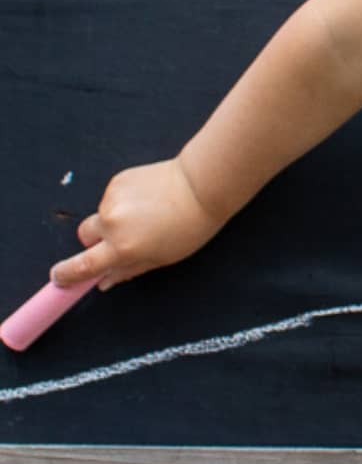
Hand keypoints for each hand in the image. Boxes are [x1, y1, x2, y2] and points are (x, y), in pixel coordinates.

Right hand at [49, 158, 223, 292]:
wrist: (202, 185)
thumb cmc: (189, 227)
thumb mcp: (162, 258)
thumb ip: (128, 270)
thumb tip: (103, 282)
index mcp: (122, 248)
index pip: (81, 266)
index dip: (66, 275)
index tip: (59, 278)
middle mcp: (111, 223)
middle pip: (84, 237)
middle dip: (94, 242)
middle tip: (120, 241)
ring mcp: (112, 199)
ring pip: (102, 216)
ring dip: (114, 220)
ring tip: (147, 215)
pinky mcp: (118, 181)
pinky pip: (112, 198)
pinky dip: (123, 202)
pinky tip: (148, 199)